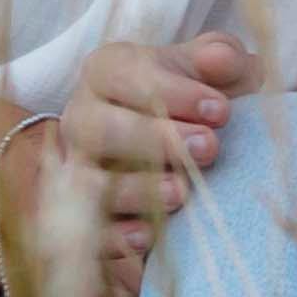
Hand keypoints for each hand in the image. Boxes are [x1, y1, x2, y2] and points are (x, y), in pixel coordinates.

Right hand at [8, 32, 255, 296]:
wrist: (200, 151)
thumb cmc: (205, 102)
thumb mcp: (219, 75)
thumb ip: (221, 59)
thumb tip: (220, 59)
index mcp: (106, 72)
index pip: (120, 74)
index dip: (170, 91)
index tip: (221, 109)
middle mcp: (81, 119)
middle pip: (95, 128)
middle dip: (152, 139)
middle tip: (209, 148)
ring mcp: (75, 170)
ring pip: (85, 182)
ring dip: (133, 189)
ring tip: (183, 192)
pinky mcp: (82, 219)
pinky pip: (85, 231)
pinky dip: (114, 237)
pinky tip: (151, 236)